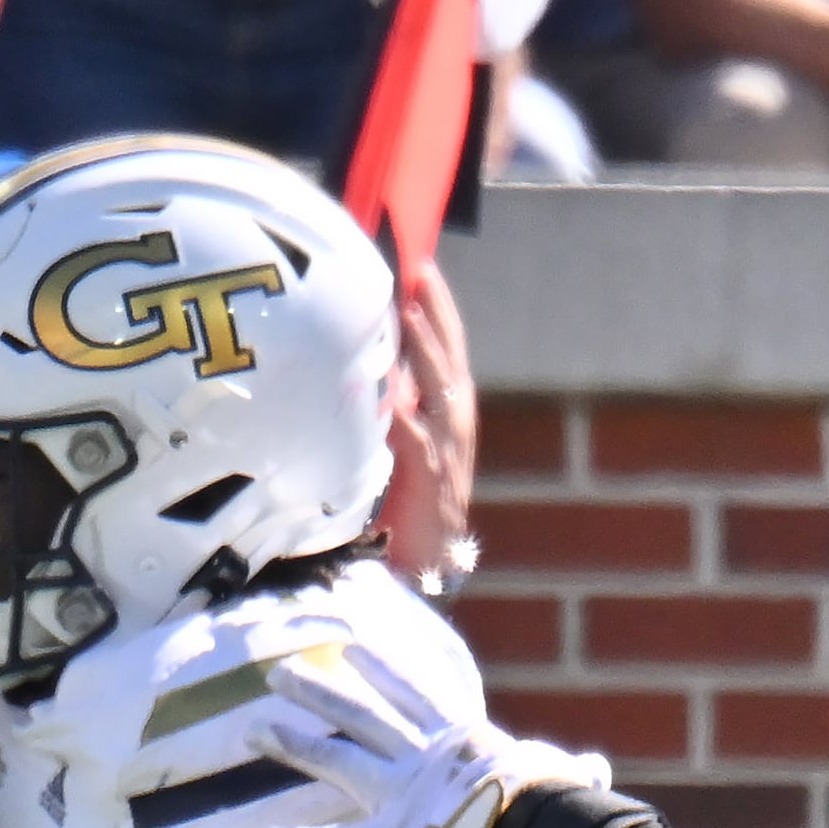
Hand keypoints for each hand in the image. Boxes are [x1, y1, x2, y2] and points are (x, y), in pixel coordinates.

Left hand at [187, 647, 608, 827]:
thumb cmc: (561, 806)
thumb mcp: (565, 778)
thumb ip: (571, 772)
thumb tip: (597, 771)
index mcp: (462, 739)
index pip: (417, 693)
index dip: (384, 668)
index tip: (353, 645)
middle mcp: (423, 757)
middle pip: (362, 714)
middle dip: (320, 690)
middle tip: (279, 669)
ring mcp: (403, 794)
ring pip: (338, 760)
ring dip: (294, 743)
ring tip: (253, 727)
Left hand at [384, 265, 477, 588]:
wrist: (425, 563)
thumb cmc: (407, 497)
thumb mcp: (401, 436)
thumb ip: (395, 399)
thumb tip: (373, 359)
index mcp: (449, 408)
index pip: (446, 345)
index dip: (437, 305)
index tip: (419, 264)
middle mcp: (456, 423)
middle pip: (451, 355)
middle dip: (437, 311)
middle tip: (420, 268)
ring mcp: (449, 450)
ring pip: (442, 389)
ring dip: (427, 349)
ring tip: (411, 310)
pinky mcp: (433, 480)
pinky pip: (418, 441)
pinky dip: (405, 415)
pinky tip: (391, 392)